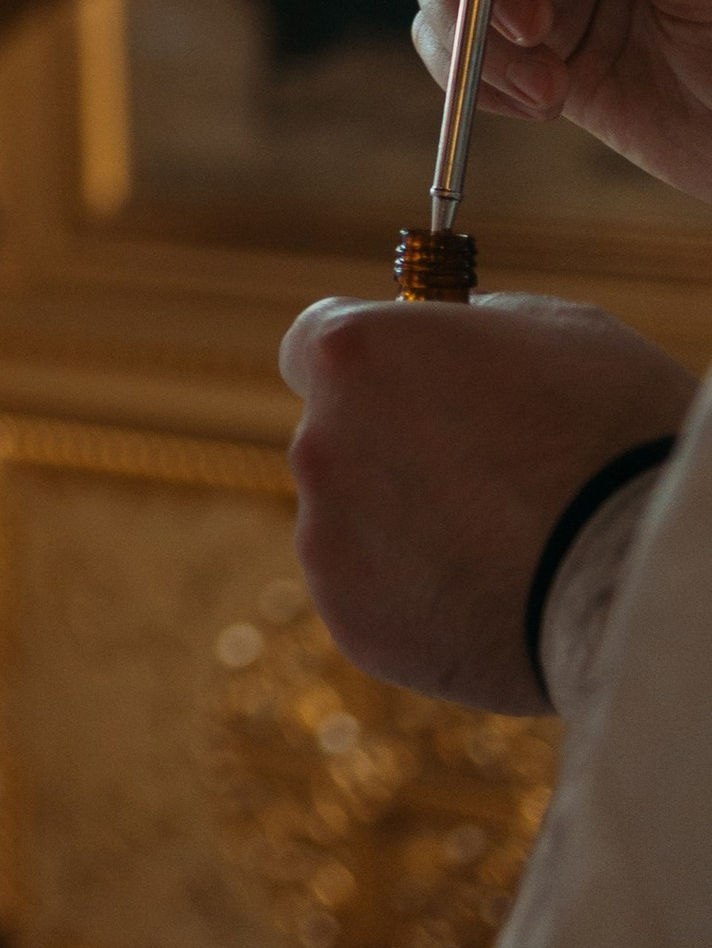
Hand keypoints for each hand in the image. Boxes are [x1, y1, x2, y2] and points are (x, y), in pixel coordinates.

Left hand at [283, 291, 695, 712]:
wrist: (636, 574)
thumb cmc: (612, 430)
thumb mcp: (557, 331)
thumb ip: (478, 328)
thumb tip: (456, 334)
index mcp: (355, 354)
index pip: (312, 345)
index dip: (365, 366)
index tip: (405, 383)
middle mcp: (319, 443)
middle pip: (337, 438)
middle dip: (393, 451)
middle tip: (484, 477)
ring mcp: (327, 538)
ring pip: (355, 522)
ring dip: (406, 527)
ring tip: (506, 545)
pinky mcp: (352, 620)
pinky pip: (378, 596)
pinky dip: (421, 596)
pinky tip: (494, 595)